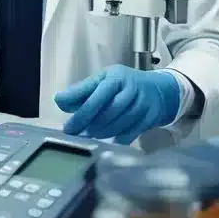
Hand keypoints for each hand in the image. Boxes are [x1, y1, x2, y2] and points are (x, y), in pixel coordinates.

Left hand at [54, 66, 180, 143]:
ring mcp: (143, 102)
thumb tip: (59, 100)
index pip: (95, 96)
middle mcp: (131, 88)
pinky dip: (119, 138)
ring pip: (120, 123)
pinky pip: (133, 132)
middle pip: (108, 111)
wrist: (158, 90)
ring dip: (103, 133)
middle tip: (78, 134)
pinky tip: (109, 140)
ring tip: (92, 136)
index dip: (81, 114)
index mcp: (115, 77)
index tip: (68, 127)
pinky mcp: (152, 116)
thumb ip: (81, 91)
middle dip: (90, 125)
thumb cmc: (123, 85)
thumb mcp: (102, 81)